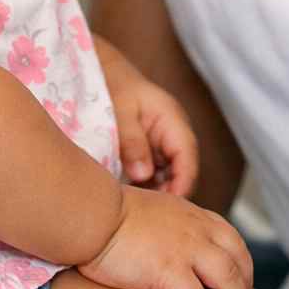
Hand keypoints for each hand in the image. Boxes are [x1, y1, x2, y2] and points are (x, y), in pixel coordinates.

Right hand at [79, 185, 254, 288]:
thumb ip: (169, 227)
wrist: (91, 214)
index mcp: (191, 214)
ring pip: (230, 280)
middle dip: (247, 285)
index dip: (240, 262)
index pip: (230, 238)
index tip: (240, 283)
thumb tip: (168, 245)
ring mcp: (186, 249)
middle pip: (238, 258)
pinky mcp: (169, 271)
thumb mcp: (152, 212)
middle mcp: (195, 229)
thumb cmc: (108, 216)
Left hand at [94, 34, 197, 195]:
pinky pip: (155, 175)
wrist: (101, 72)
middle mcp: (173, 134)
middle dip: (168, 194)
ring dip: (156, 193)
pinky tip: (130, 198)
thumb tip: (144, 175)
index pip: (187, 158)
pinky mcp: (151, 152)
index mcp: (173, 120)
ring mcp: (163, 144)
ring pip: (169, 177)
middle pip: (181, 172)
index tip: (166, 209)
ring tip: (135, 211)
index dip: (181, 184)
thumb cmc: (112, 85)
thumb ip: (132, 142)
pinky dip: (146, 187)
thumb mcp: (120, 112)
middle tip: (145, 216)